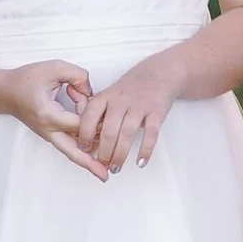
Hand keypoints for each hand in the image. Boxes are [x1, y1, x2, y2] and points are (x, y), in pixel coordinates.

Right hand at [0, 58, 107, 178]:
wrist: (5, 92)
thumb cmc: (26, 80)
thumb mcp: (54, 68)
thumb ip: (78, 76)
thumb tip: (92, 91)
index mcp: (48, 115)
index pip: (79, 123)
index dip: (96, 120)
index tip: (110, 117)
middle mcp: (48, 129)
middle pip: (73, 151)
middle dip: (90, 163)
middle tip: (106, 175)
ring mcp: (48, 134)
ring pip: (70, 152)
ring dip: (86, 161)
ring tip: (102, 173)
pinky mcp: (50, 134)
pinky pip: (67, 145)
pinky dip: (80, 152)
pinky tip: (92, 159)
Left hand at [76, 45, 188, 171]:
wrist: (159, 73)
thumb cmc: (130, 89)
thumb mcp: (110, 94)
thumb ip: (98, 114)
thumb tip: (86, 141)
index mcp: (106, 96)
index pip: (90, 115)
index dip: (85, 133)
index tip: (83, 148)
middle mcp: (121, 100)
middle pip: (109, 130)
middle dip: (104, 151)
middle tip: (102, 165)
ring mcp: (140, 106)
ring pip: (127, 133)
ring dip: (120, 154)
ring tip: (116, 168)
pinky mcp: (157, 111)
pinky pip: (151, 133)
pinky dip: (146, 149)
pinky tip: (141, 162)